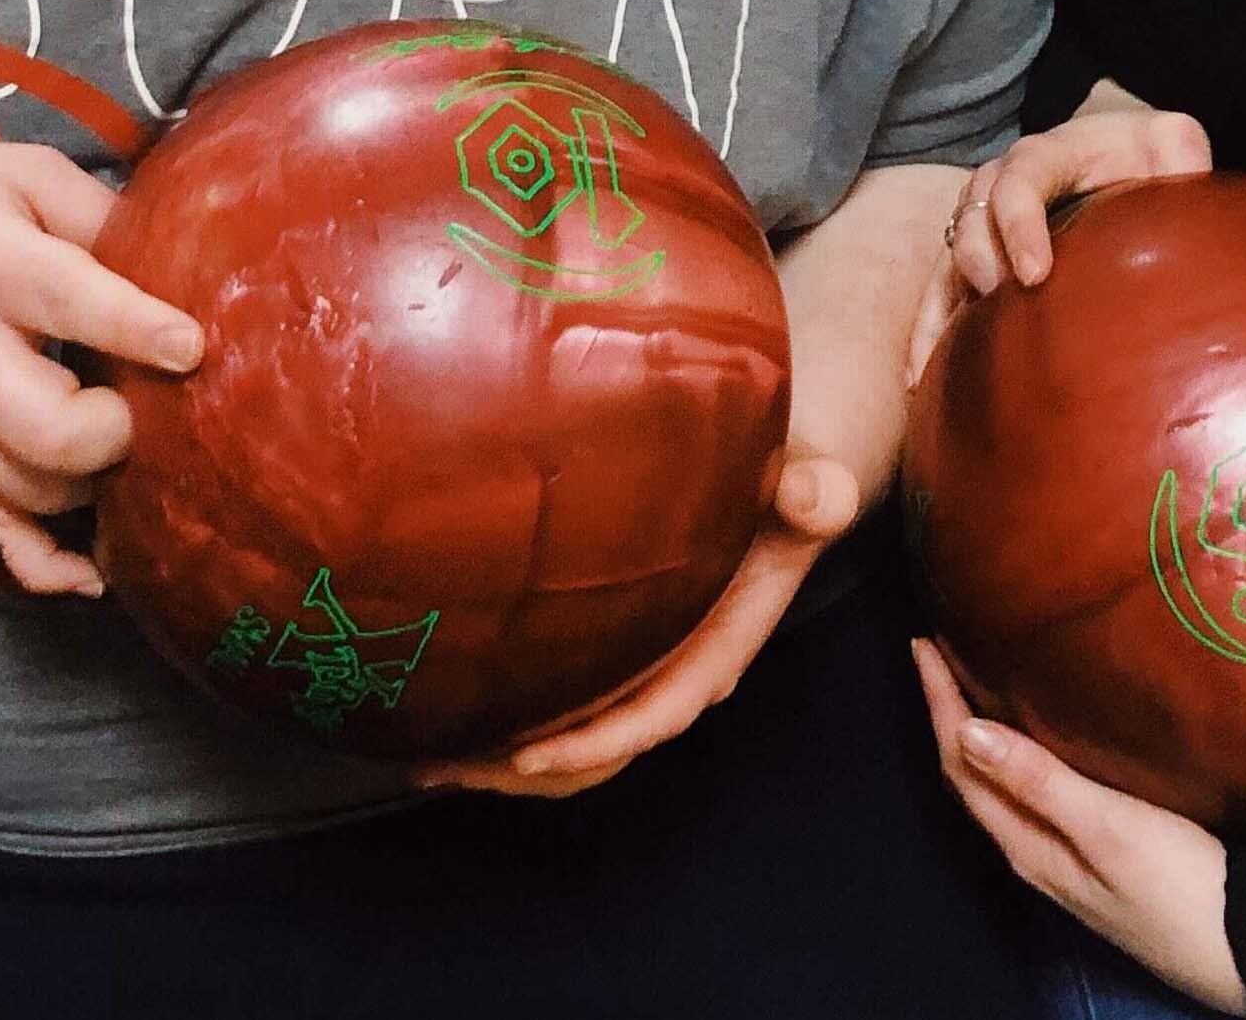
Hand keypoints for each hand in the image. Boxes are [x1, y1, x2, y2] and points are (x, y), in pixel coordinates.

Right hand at [0, 142, 200, 598]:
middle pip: (48, 433)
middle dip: (116, 432)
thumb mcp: (13, 172)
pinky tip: (97, 569)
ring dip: (97, 487)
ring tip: (125, 450)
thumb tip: (180, 261)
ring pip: (31, 494)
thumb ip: (96, 213)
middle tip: (142, 403)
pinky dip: (48, 564)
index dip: (138, 330)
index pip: (69, 305)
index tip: (192, 347)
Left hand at [418, 444, 860, 795]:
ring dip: (503, 759)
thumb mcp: (810, 481)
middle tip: (447, 767)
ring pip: (574, 737)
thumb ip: (816, 492)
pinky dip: (505, 720)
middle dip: (526, 769)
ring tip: (429, 762)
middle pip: (602, 747)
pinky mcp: (613, 646)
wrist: (785, 476)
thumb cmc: (789, 482)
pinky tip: (446, 719)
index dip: (597, 740)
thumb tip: (808, 490)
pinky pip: (561, 701)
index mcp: (719, 646)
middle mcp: (677, 670)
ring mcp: (641, 664)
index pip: (658, 711)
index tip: (528, 756)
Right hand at [905, 101, 1210, 383]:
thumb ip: (1180, 156)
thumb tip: (1188, 190)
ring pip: (949, 257)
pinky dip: (927, 335)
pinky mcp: (975, 262)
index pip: (1021, 178)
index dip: (1019, 223)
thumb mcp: (1173, 144)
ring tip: (950, 361)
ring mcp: (983, 222)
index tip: (1036, 274)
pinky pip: (937, 295)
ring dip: (948, 307)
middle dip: (984, 265)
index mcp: (1050, 152)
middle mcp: (1002, 182)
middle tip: (1007, 311)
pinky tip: (922, 381)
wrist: (1124, 160)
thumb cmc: (1149, 157)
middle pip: (973, 218)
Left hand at [914, 641, 1245, 1015]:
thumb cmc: (1180, 886)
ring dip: (983, 733)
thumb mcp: (1108, 828)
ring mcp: (1065, 856)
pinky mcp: (1097, 853)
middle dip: (951, 713)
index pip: (962, 765)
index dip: (939, 704)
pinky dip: (1021, 753)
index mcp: (1027, 844)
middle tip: (941, 650)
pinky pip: (1036, 794)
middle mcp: (1035, 851)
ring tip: (977, 680)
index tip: (924, 643)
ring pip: (1003, 786)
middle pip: (973, 776)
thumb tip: (966, 731)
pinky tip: (1043, 735)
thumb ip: (1038, 781)